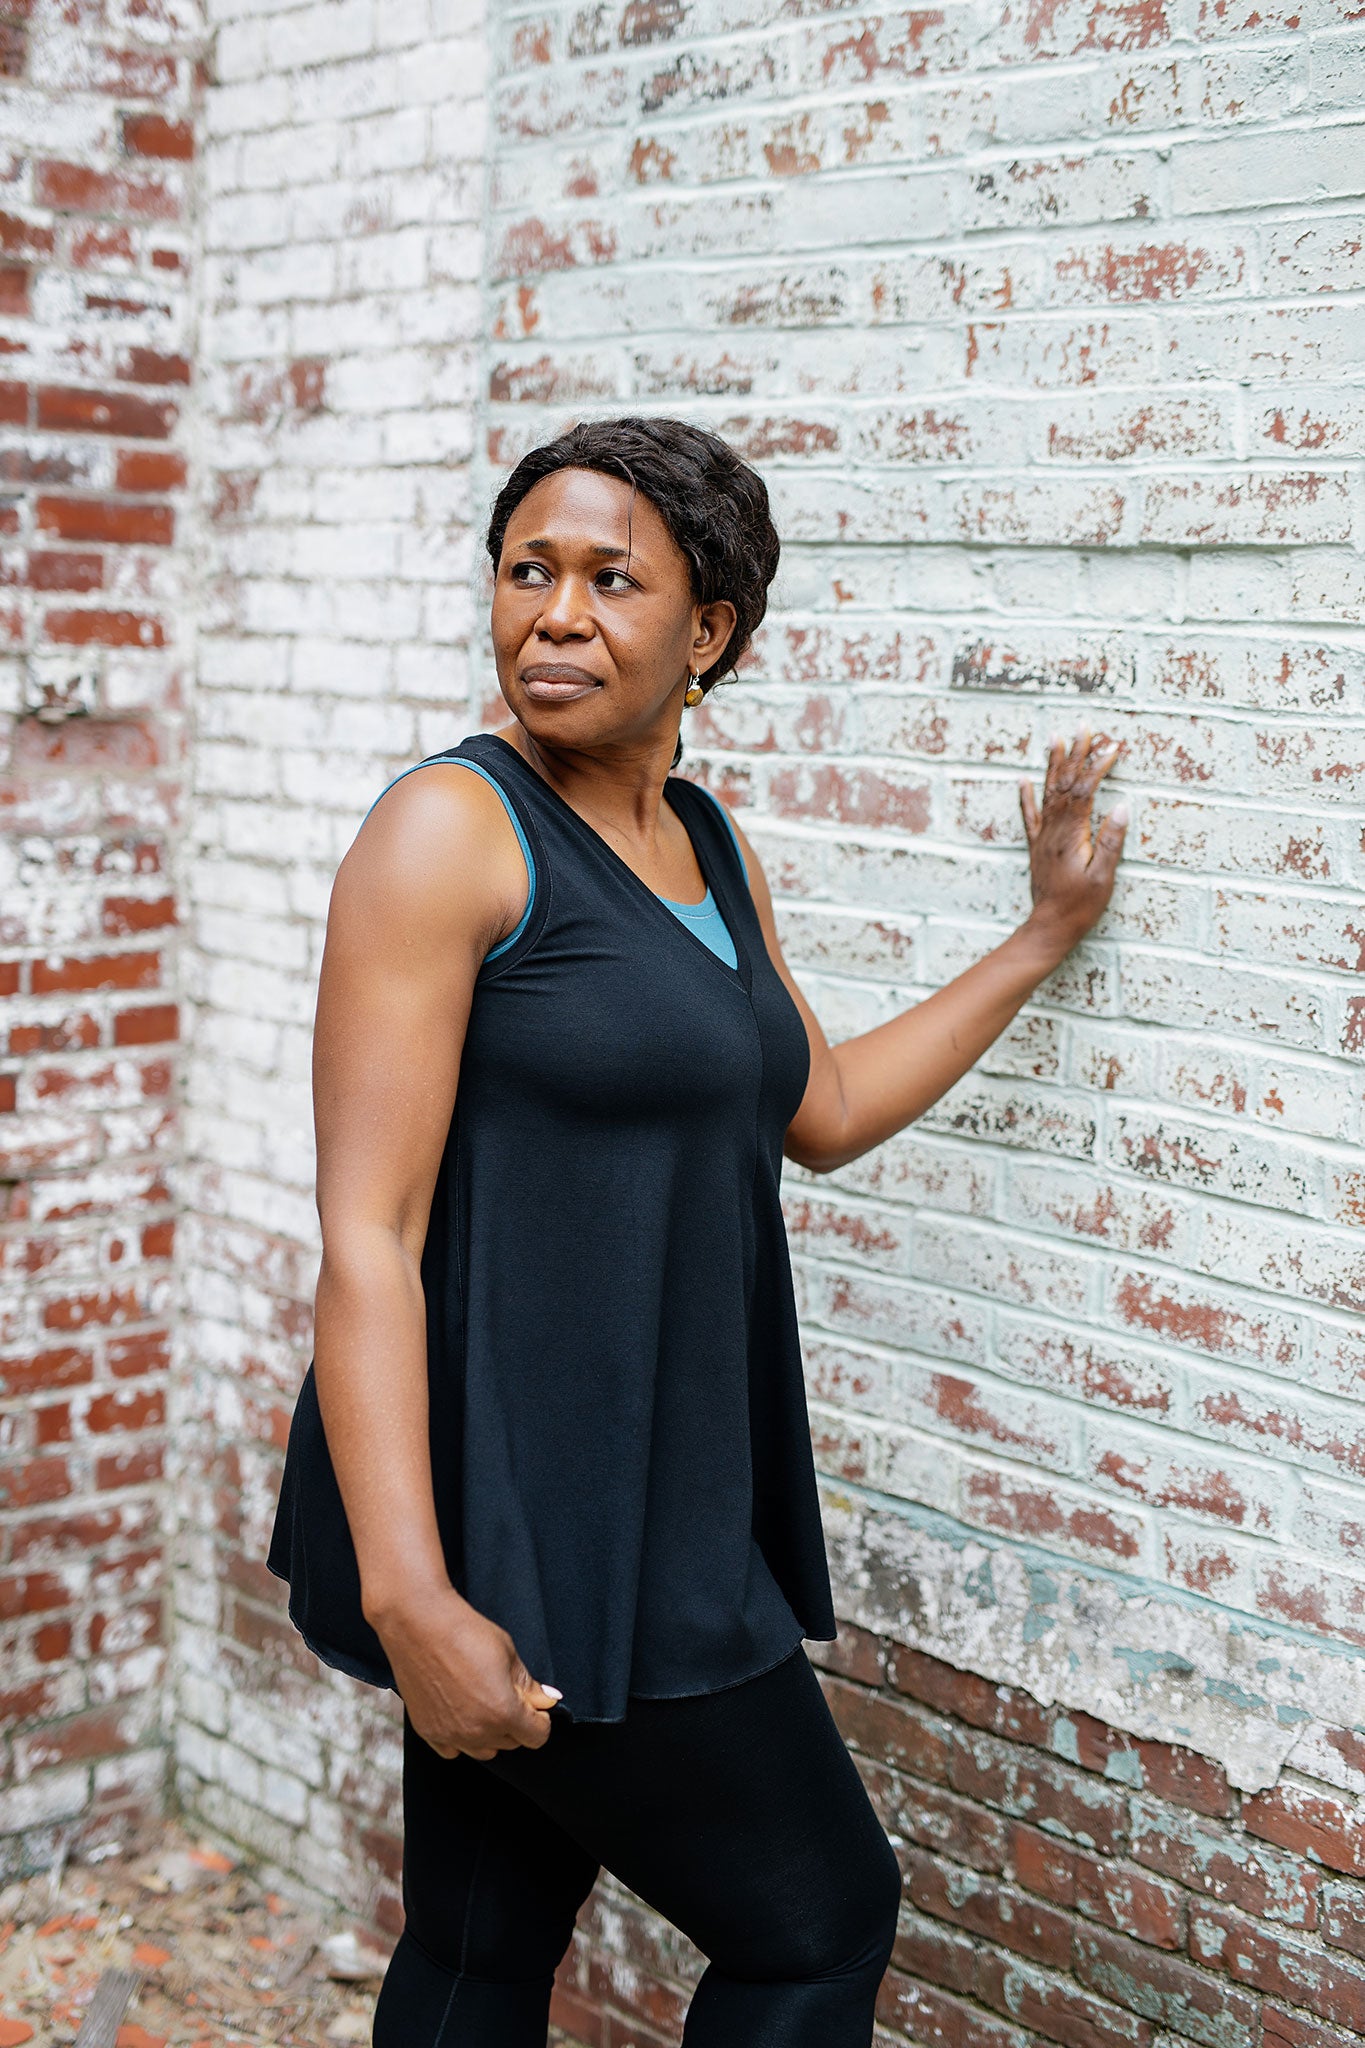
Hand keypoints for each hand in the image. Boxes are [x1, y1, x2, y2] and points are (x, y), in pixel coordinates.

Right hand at [373, 1583, 561, 1759]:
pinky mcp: (427, 1732)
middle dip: (516, 1723)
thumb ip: (529, 1684)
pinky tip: (460, 1712)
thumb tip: (548, 1700)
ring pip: (484, 1751)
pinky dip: (461, 1738)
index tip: (534, 1705)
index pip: (537, 1736)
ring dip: (491, 1734)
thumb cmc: (466, 1632)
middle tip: (507, 1695)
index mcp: (504, 1712)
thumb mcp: (508, 1653)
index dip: (541, 1719)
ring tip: (483, 1703)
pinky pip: (453, 1750)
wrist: (419, 1624)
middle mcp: (478, 1732)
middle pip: (511, 1744)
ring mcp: (451, 1735)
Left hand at [1019, 726, 1126, 954]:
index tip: (1113, 745)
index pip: (1086, 790)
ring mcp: (1043, 837)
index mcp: (1072, 834)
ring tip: (1055, 737)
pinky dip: (1026, 795)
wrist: (1049, 926)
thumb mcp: (1103, 877)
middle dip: (1076, 752)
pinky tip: (1023, 779)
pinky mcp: (1036, 846)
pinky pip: (1029, 815)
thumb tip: (1123, 806)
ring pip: (1048, 792)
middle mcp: (1054, 830)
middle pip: (1065, 783)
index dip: (1099, 765)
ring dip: (1053, 763)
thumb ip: (1112, 841)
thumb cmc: (1080, 906)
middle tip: (1083, 726)